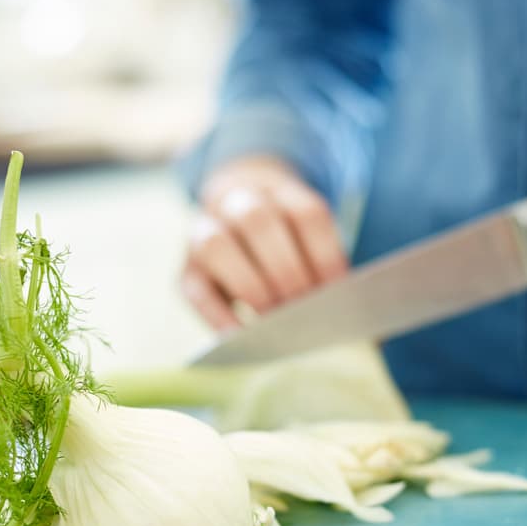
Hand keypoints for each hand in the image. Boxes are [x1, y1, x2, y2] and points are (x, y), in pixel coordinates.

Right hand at [182, 155, 347, 329]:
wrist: (232, 219)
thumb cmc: (284, 241)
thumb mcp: (303, 236)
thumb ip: (320, 263)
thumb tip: (337, 305)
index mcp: (278, 190)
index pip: (305, 213)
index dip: (325, 254)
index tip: (340, 292)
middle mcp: (236, 201)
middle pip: (258, 220)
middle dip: (286, 269)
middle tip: (305, 307)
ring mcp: (202, 232)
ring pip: (216, 245)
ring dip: (250, 286)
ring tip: (274, 319)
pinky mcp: (186, 270)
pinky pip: (195, 290)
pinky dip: (217, 315)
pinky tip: (240, 336)